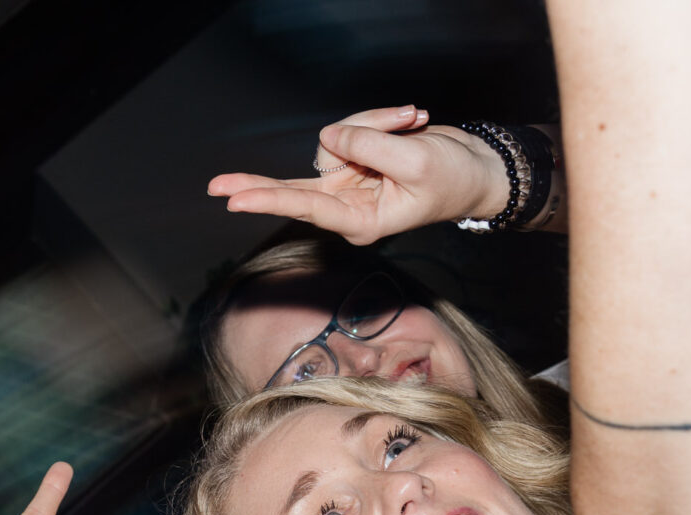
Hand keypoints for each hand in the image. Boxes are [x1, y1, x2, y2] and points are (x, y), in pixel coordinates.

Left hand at [208, 105, 508, 244]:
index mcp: (361, 219)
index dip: (270, 200)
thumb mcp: (415, 160)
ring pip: (333, 141)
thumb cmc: (453, 178)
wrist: (475, 169)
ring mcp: (348, 180)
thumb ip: (368, 148)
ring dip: (370, 122)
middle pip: (294, 191)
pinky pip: (347, 129)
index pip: (307, 207)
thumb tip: (330, 137)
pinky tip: (407, 120)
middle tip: (215, 187)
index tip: (235, 202)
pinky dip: (375, 118)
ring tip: (412, 120)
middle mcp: (348, 203)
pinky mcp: (355, 159)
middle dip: (257, 185)